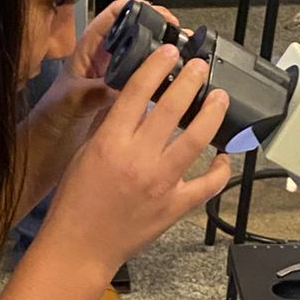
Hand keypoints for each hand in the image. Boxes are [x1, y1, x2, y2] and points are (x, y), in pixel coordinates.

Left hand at [26, 0, 174, 176]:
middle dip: (160, 30)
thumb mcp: (70, 102)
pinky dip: (163, 80)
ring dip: (165, 54)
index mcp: (88, 51)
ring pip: (144, 57)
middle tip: (181, 37)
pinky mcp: (124, 98)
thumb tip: (118, 89)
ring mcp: (115, 79)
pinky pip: (146, 83)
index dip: (138, 8)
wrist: (48, 149)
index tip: (160, 15)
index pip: (114, 16)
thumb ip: (92, 93)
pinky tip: (177, 85)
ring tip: (186, 57)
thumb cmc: (50, 120)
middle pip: (136, 33)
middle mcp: (104, 61)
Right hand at [40, 43, 232, 276]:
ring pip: (197, 139)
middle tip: (200, 67)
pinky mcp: (174, 206)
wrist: (80, 246)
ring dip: (212, 114)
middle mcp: (138, 159)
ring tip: (220, 98)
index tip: (169, 52)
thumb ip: (111, 128)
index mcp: (111, 143)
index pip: (137, 92)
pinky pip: (207, 184)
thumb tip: (134, 103)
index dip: (157, 66)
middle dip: (191, 80)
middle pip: (173, 108)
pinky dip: (220, 169)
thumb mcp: (86, 154)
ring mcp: (160, 183)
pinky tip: (223, 157)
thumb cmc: (76, 203)